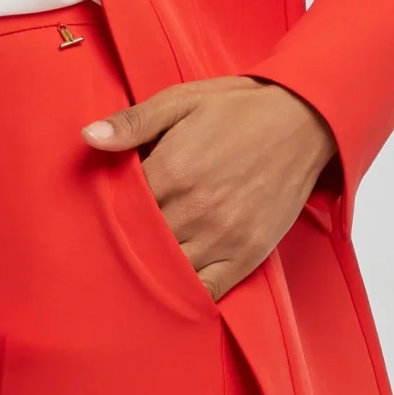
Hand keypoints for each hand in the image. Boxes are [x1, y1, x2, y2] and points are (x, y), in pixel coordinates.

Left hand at [83, 76, 337, 302]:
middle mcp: (195, 209)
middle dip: (126, 241)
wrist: (304, 121)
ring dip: (151, 269)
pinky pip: (208, 290)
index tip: (104, 208)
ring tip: (138, 263)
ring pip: (169, 270)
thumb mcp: (180, 101)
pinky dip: (187, 293)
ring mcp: (223, 236)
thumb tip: (89, 137)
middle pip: (141, 242)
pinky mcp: (248, 254)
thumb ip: (133, 122)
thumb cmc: (239, 108)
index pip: (120, 206)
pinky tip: (173, 285)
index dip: (108, 209)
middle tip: (114, 239)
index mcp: (173, 170)